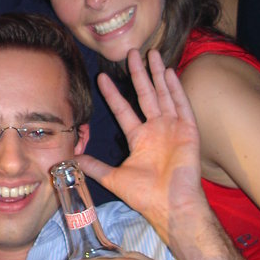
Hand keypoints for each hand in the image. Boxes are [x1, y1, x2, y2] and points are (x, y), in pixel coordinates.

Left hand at [78, 50, 205, 245]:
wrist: (171, 207)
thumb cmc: (146, 196)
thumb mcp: (113, 177)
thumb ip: (94, 166)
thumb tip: (70, 161)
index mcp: (139, 138)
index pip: (123, 109)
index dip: (113, 93)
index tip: (102, 76)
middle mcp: (156, 129)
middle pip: (145, 95)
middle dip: (138, 74)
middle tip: (131, 52)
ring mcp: (173, 129)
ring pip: (163, 94)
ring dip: (157, 74)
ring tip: (150, 54)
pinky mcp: (188, 132)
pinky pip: (182, 106)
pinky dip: (176, 89)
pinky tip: (169, 72)